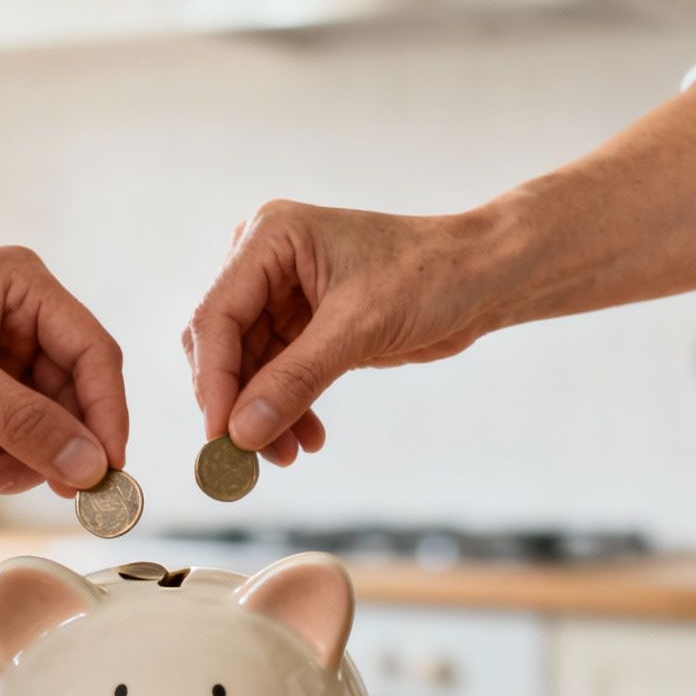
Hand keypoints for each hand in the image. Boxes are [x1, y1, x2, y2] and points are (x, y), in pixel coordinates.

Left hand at [0, 246, 126, 495]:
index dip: (106, 413)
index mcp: (22, 286)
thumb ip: (25, 423)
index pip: (92, 353)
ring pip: (38, 427)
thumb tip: (88, 465)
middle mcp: (17, 319)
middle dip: (52, 447)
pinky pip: (5, 439)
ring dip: (14, 461)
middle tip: (55, 492)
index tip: (109, 467)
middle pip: (69, 398)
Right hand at [183, 200, 500, 459]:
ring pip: (248, 369)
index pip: (216, 317)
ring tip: (287, 456)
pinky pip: (276, 377)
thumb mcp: (358, 328)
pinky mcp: (303, 326)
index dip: (213, 382)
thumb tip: (240, 434)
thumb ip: (295, 380)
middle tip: (246, 458)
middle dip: (235, 403)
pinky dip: (286, 410)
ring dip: (263, 415)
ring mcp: (281, 295)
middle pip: (223, 346)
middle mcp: (264, 262)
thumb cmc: (429, 276)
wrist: (482, 278)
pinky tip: (307, 439)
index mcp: (268, 237)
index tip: (220, 438)